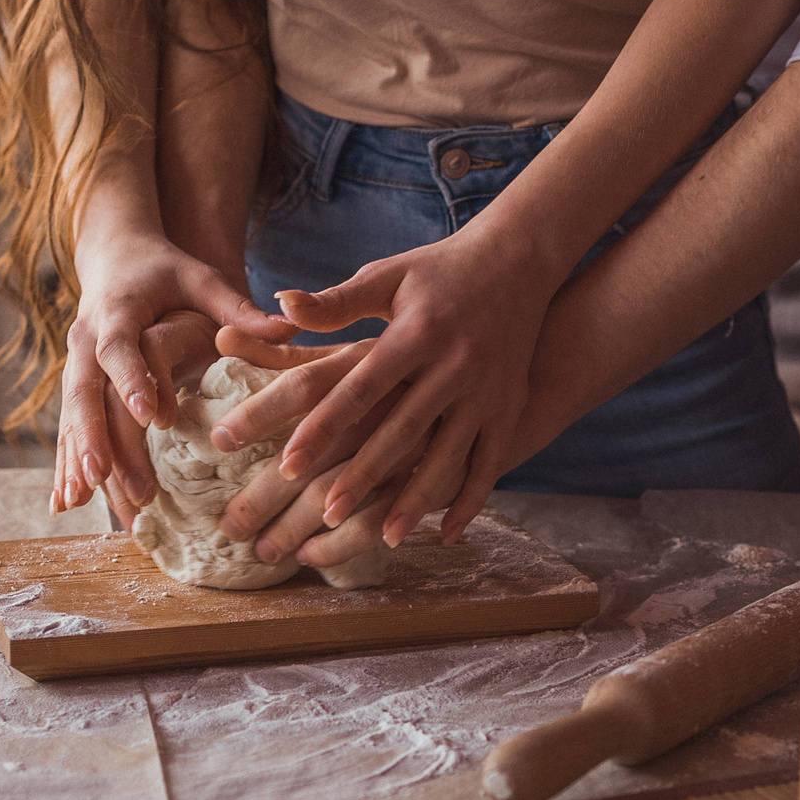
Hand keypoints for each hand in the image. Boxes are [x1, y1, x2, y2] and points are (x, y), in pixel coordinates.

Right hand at [52, 234, 291, 517]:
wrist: (116, 255)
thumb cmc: (165, 269)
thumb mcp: (202, 280)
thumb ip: (239, 308)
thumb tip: (289, 327)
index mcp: (118, 311)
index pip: (121, 348)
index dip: (132, 381)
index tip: (152, 417)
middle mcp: (87, 339)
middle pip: (83, 392)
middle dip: (93, 436)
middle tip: (107, 477)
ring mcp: (75, 363)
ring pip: (70, 417)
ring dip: (76, 460)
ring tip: (82, 502)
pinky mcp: (76, 383)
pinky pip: (67, 428)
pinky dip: (66, 465)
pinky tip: (67, 502)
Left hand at [211, 229, 550, 546]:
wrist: (520, 262)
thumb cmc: (438, 271)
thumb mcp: (386, 277)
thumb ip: (334, 302)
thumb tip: (280, 304)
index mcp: (415, 332)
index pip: (360, 387)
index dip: (324, 426)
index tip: (288, 463)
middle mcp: (453, 365)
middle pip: (401, 430)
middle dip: (364, 474)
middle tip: (325, 513)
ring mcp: (486, 391)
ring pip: (448, 456)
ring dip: (417, 498)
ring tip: (384, 537)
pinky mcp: (508, 407)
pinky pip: (490, 463)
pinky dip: (470, 500)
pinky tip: (446, 535)